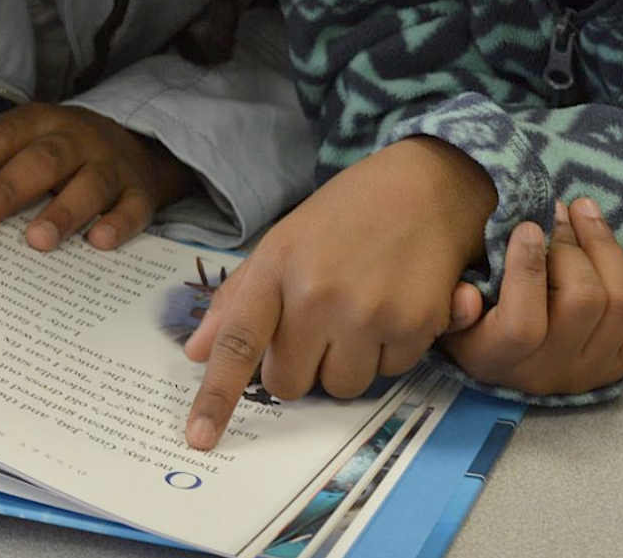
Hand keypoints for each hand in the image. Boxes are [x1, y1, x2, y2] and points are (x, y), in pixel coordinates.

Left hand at [0, 104, 195, 251]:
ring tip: (37, 241)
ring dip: (63, 211)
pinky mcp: (140, 193)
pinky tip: (101, 242)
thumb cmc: (56, 156)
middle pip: (42, 159)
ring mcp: (111, 165)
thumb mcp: (18, 147)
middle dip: (8, 189)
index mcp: (36, 124)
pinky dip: (120, 224)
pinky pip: (134, 207)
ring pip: (89, 183)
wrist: (133, 149)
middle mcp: (75, 139)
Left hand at [181, 137, 494, 449]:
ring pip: (342, 386)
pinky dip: (391, 350)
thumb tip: (196, 352)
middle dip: (301, 366)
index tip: (200, 438)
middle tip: (320, 325)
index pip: (238, 341)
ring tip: (362, 310)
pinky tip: (395, 305)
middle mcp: (318, 292)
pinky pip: (390, 372)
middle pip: (290, 383)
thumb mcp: (284, 241)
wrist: (426, 184)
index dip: (216, 395)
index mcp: (277, 267)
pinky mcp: (414, 323)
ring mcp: (368, 311)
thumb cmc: (348, 213)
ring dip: (349, 362)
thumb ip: (239, 298)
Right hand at [440, 197, 622, 395]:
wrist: (515, 364)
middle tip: (557, 212)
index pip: (523, 325)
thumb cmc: (476, 323)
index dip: (528, 270)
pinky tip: (610, 252)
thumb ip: (452, 303)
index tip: (526, 226)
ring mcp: (596, 368)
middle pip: (584, 301)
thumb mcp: (451, 315)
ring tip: (584, 213)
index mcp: (500, 360)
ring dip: (606, 245)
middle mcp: (553, 371)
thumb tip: (467, 296)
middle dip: (572, 244)